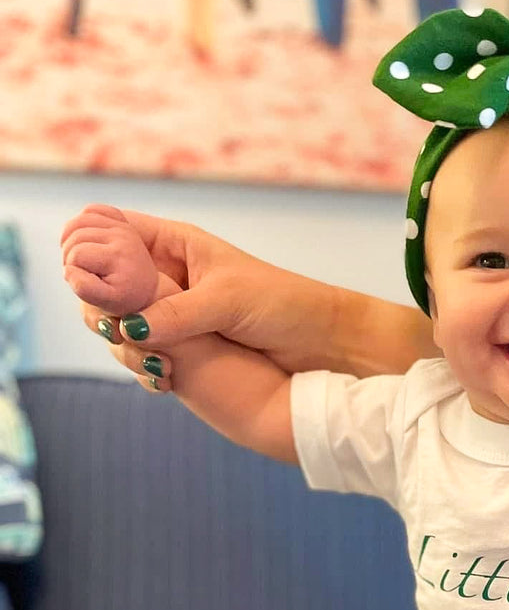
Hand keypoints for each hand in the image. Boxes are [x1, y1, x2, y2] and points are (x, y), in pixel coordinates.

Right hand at [61, 206, 437, 392]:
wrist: (325, 342)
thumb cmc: (284, 305)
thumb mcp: (226, 302)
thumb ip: (175, 313)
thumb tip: (125, 329)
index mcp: (173, 243)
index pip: (107, 230)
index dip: (86, 248)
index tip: (83, 277)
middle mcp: (166, 275)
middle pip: (103, 284)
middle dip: (101, 307)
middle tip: (115, 330)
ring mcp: (170, 311)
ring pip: (119, 324)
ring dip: (123, 345)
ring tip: (153, 361)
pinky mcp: (182, 346)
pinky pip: (144, 355)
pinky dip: (145, 367)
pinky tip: (163, 379)